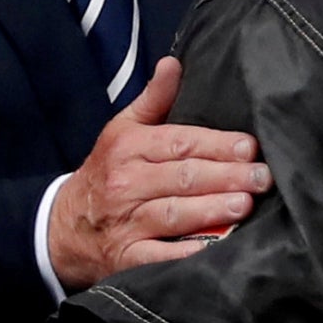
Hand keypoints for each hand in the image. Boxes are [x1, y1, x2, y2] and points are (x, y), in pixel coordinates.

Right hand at [47, 58, 271, 290]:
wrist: (61, 229)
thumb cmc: (106, 173)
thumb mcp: (122, 131)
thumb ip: (153, 99)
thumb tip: (174, 63)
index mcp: (129, 148)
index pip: (179, 143)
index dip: (216, 144)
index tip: (249, 147)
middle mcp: (127, 184)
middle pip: (182, 178)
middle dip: (226, 176)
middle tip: (262, 177)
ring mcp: (126, 223)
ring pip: (174, 214)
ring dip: (211, 210)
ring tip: (245, 205)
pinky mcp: (125, 259)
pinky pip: (158, 257)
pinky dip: (185, 254)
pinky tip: (214, 250)